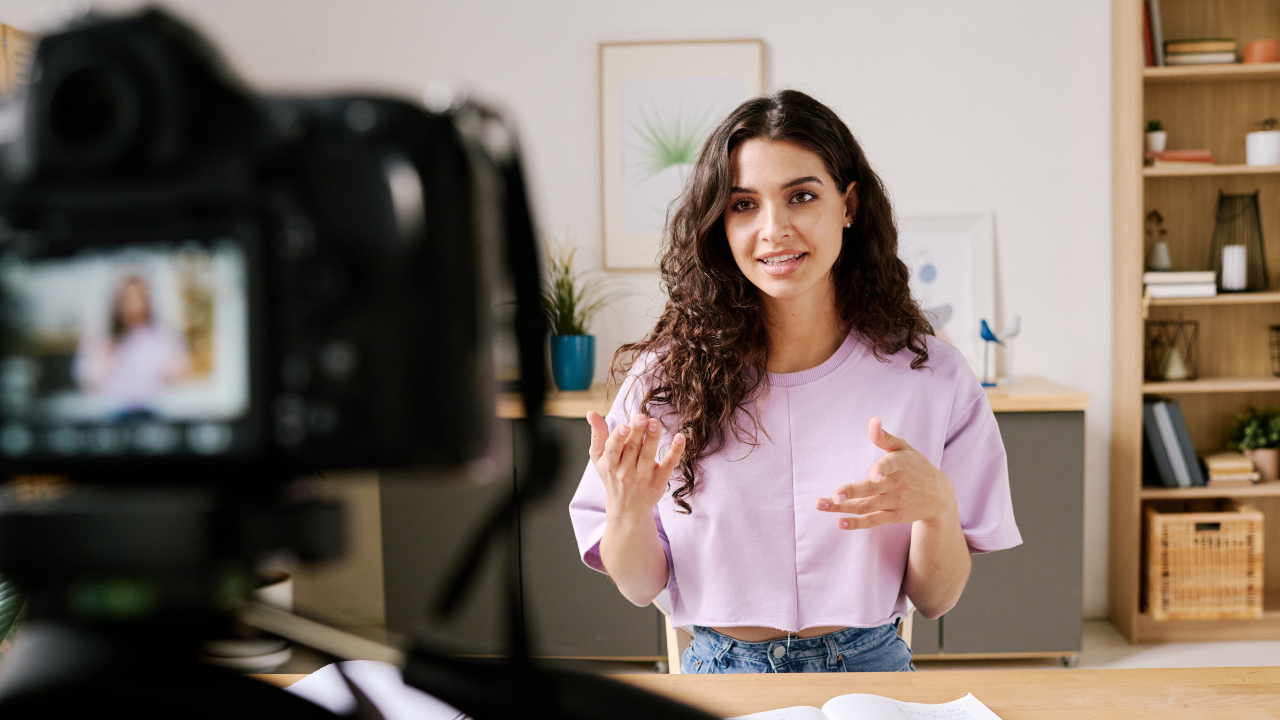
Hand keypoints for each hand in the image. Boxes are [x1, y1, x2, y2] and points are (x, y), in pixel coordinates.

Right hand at [588, 410, 684, 520]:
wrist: (627, 509)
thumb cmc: (612, 477)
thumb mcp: (599, 459)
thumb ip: (597, 434)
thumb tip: (591, 412)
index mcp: (610, 464)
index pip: (613, 449)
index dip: (618, 438)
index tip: (624, 426)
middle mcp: (626, 472)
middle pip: (632, 449)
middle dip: (637, 432)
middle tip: (642, 417)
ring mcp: (643, 477)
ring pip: (648, 455)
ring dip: (652, 438)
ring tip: (655, 422)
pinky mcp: (659, 481)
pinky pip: (668, 465)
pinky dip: (675, 451)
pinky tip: (681, 437)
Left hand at [815, 417, 957, 529]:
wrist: (940, 497)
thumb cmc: (916, 466)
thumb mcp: (904, 448)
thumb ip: (884, 437)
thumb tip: (872, 420)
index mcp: (901, 464)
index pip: (891, 466)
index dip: (882, 469)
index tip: (873, 475)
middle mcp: (898, 485)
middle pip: (871, 489)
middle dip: (850, 493)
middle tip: (833, 497)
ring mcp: (896, 502)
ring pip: (866, 506)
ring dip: (842, 508)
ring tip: (820, 505)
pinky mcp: (894, 517)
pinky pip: (873, 520)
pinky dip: (856, 523)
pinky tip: (839, 522)